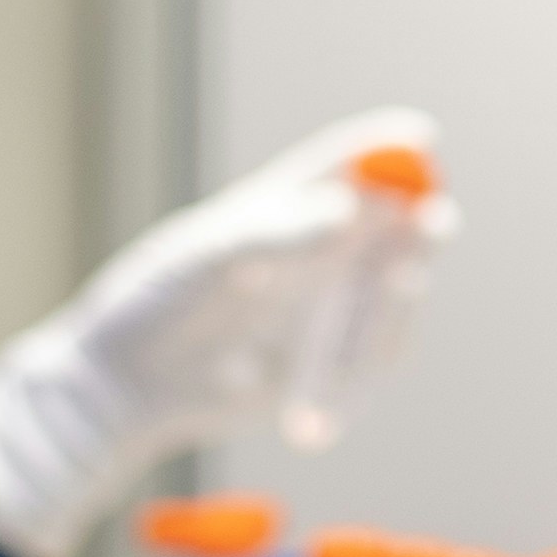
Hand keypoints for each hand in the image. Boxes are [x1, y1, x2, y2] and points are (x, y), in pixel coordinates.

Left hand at [0, 110, 454, 556]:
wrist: (124, 387)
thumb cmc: (155, 299)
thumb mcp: (211, 256)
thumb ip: (282, 232)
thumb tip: (355, 209)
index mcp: (287, 205)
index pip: (349, 164)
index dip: (388, 149)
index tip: (419, 138)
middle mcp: (320, 252)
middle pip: (392, 231)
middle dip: (417, 229)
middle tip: (432, 222)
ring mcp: (329, 311)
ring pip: (389, 305)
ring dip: (390, 314)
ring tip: (372, 323)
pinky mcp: (328, 368)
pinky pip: (366, 370)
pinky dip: (353, 388)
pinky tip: (316, 419)